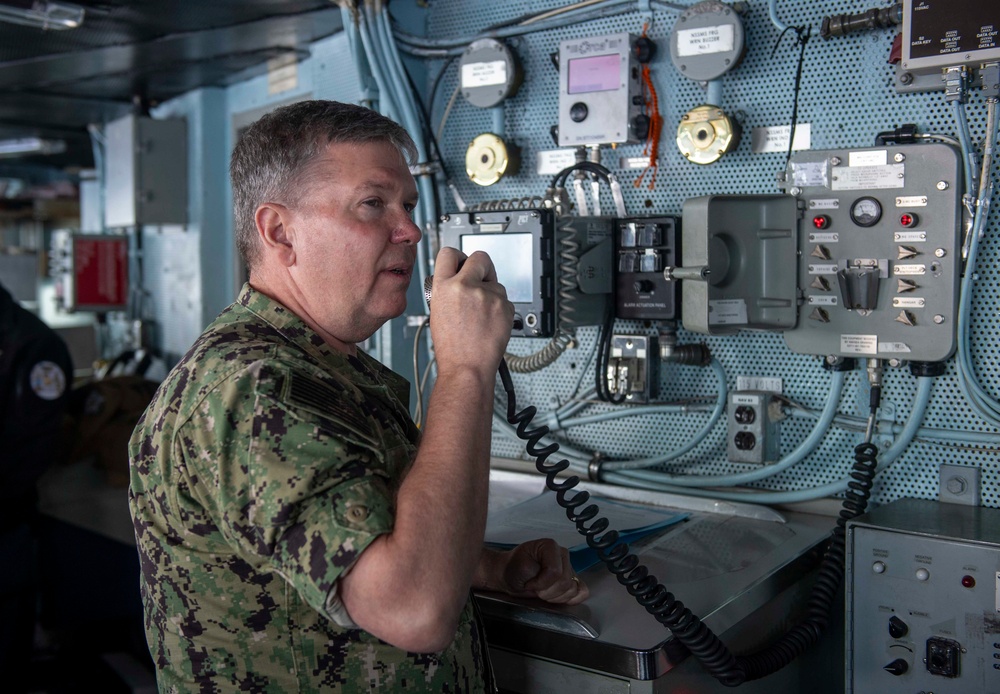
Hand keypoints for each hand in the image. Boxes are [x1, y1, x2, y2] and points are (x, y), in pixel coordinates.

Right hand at [429, 247, 513, 376]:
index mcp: (444, 287)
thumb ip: (448, 290)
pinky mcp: (505, 306)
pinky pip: (505, 299)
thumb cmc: (451, 348)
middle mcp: (466, 286)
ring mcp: (488, 295)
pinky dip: (500, 308)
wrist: (468, 368)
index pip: (449, 253)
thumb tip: (458, 278)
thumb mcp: (437, 312)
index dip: (457, 257)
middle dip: (481, 266)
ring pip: (496, 282)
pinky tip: (489, 323)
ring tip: (481, 315)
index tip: (462, 262)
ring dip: (491, 292)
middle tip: (479, 280)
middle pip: (480, 257)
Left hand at [496, 538, 588, 605]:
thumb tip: (551, 582)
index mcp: (550, 546)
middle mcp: (562, 555)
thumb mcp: (521, 567)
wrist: (510, 576)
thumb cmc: (514, 569)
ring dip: (554, 597)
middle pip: (565, 582)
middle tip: (535, 588)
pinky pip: (582, 592)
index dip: (541, 583)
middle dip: (547, 592)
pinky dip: (570, 599)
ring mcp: (569, 567)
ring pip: (572, 590)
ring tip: (542, 591)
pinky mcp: (572, 580)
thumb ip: (537, 572)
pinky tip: (556, 596)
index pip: (555, 571)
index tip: (528, 583)